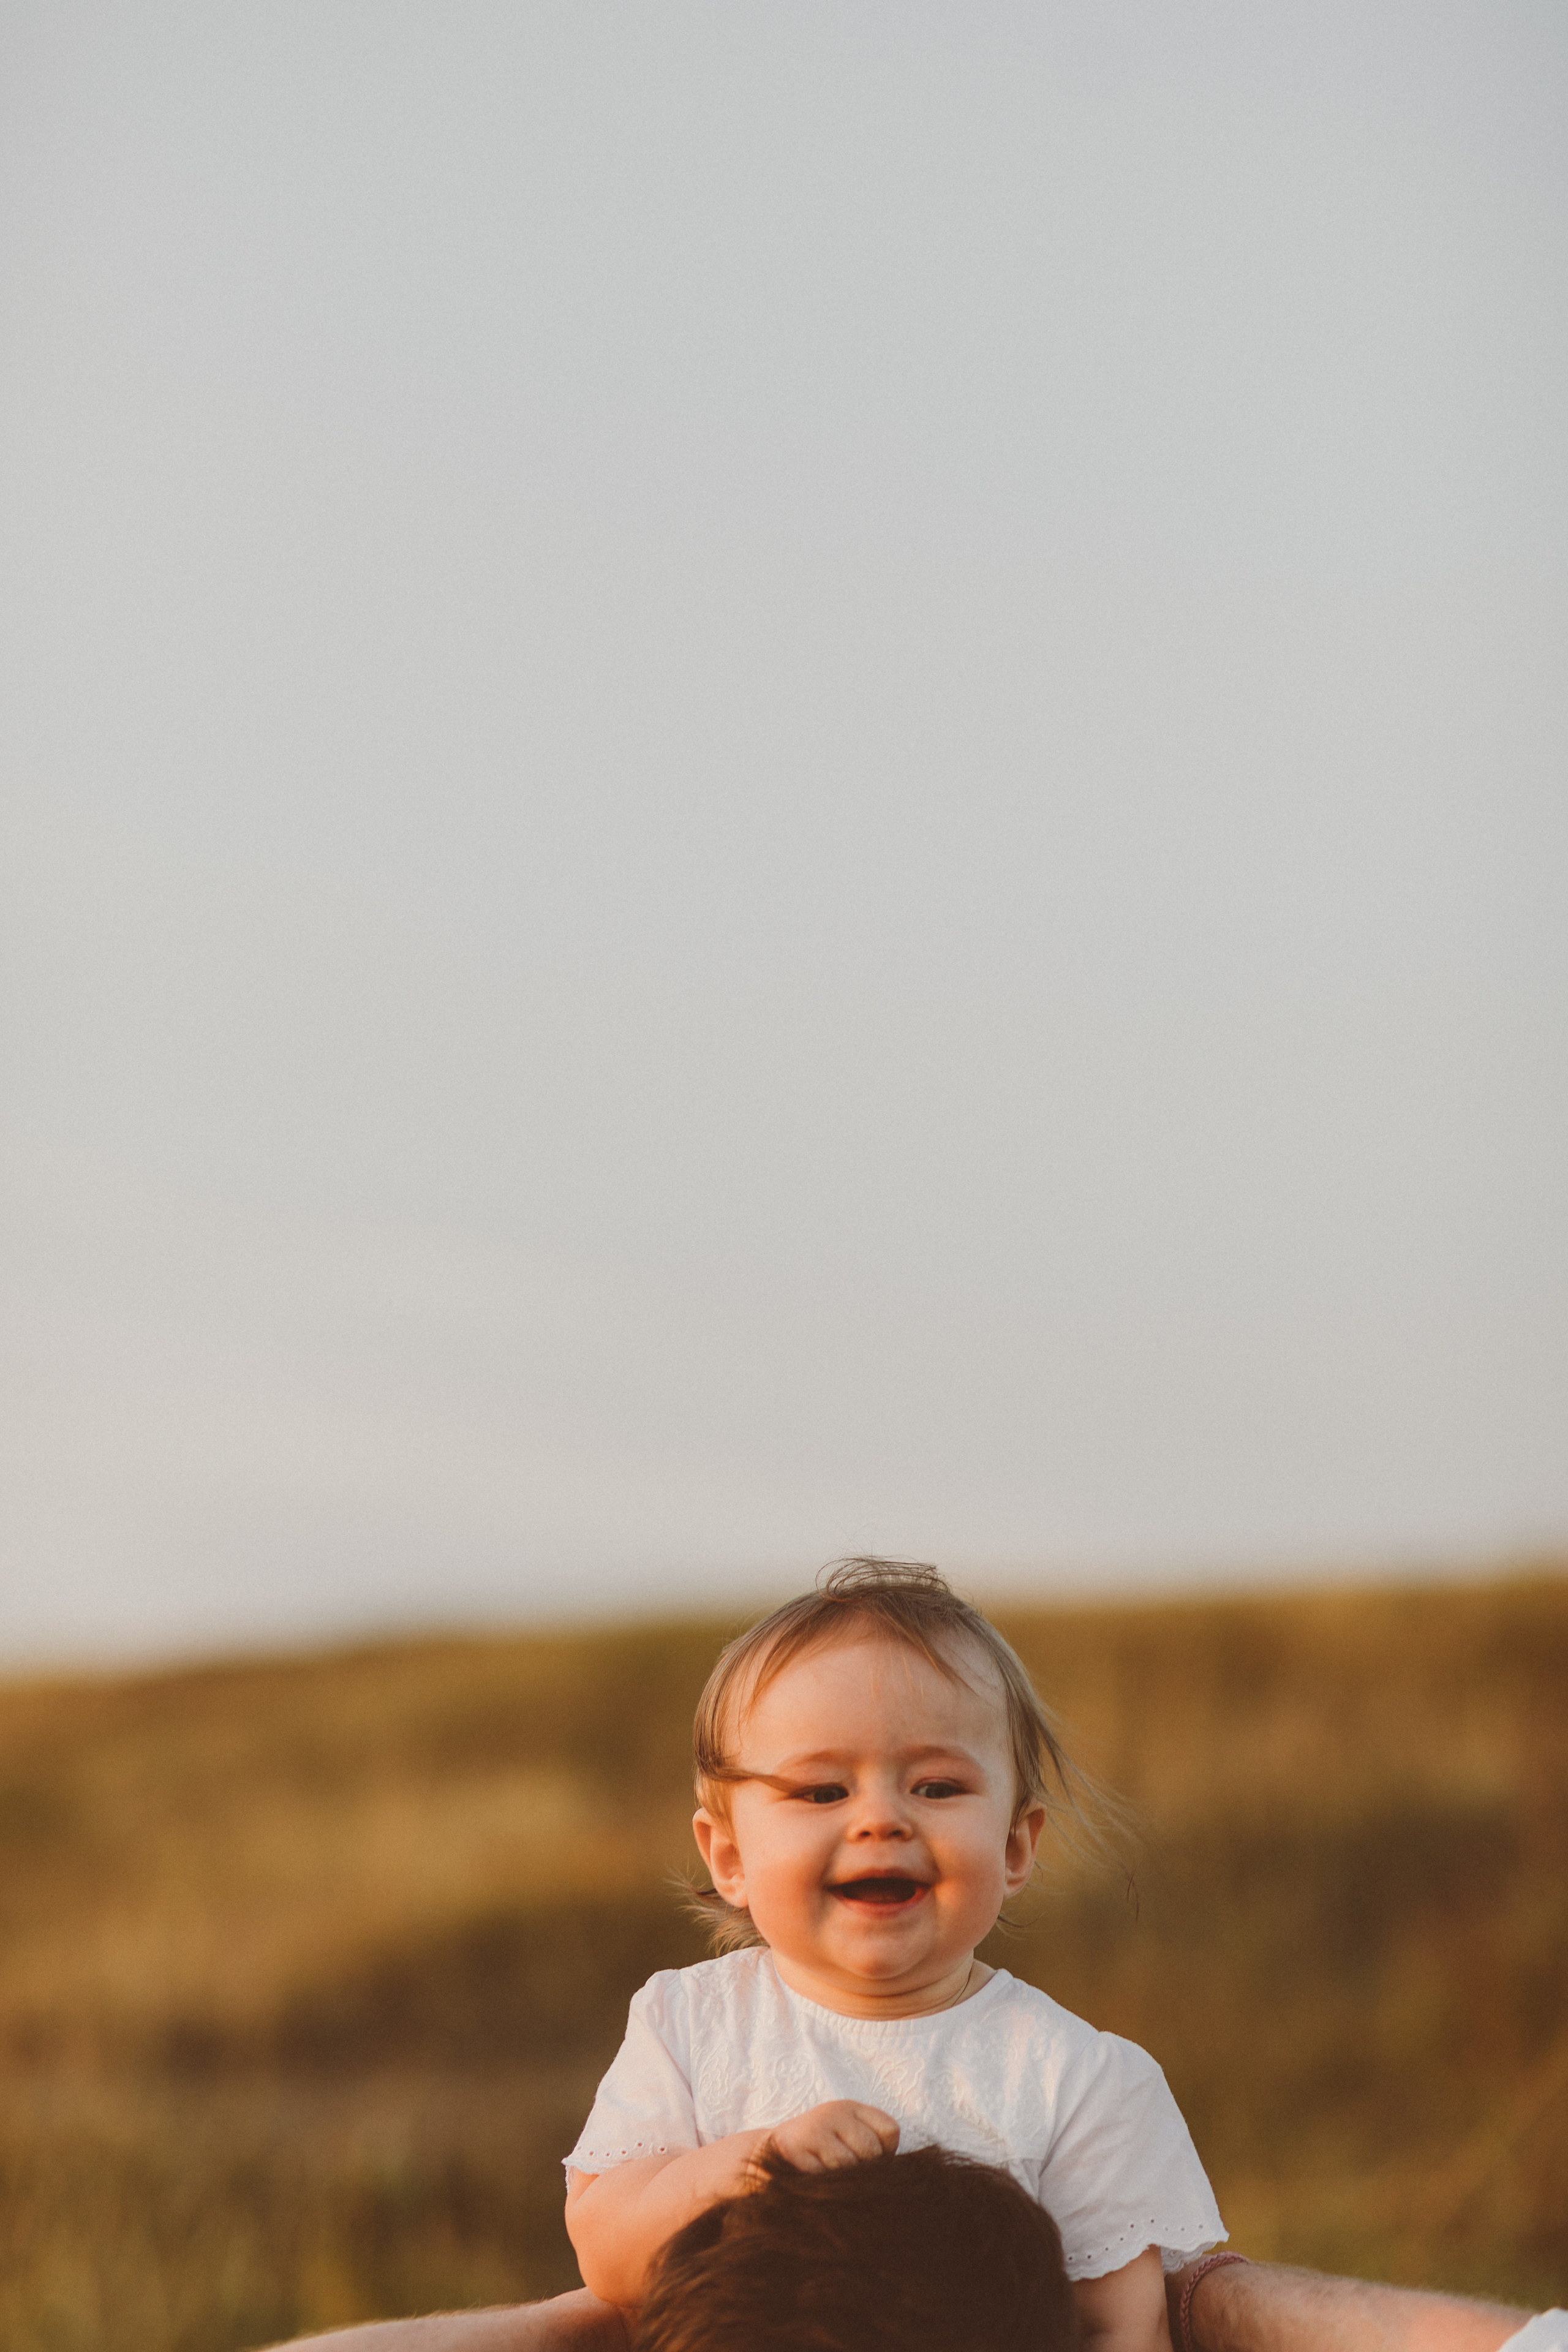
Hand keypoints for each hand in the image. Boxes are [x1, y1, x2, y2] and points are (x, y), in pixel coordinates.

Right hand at [766, 2099, 900, 2171]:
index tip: (868, 2161)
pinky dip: (819, 2184)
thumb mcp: (849, 2141)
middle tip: (843, 2172)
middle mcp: (834, 2111)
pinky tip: (810, 2177)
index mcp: (852, 2108)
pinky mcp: (793, 2146)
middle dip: (862, 2170)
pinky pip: (821, 2175)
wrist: (768, 2157)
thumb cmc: (820, 2154)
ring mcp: (814, 2126)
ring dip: (839, 2180)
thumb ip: (873, 2150)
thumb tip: (890, 2177)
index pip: (890, 2130)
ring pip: (847, 2165)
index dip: (885, 2154)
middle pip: (871, 2152)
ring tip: (825, 2174)